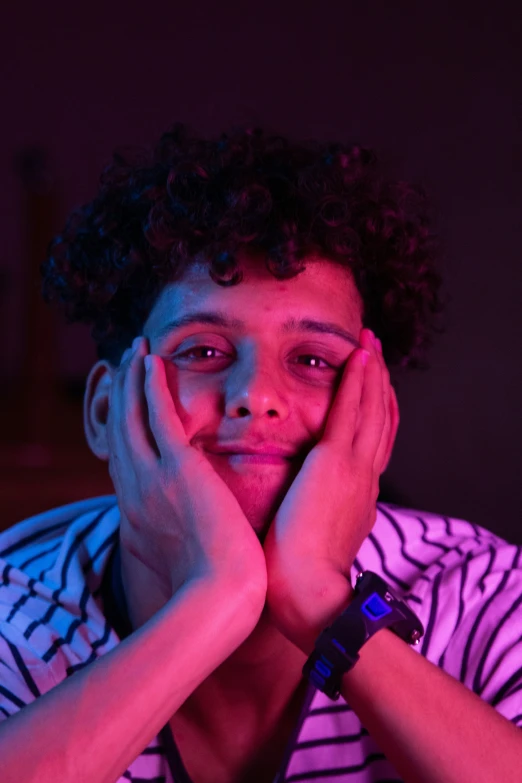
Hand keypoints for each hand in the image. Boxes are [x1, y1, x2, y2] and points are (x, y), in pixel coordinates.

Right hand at [107, 337, 266, 599]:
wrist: (219, 600)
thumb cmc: (216, 591)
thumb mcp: (187, 560)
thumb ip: (189, 536)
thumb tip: (207, 527)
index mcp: (139, 516)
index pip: (124, 461)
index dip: (123, 428)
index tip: (127, 406)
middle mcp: (136, 493)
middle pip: (120, 433)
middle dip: (122, 396)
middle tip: (125, 364)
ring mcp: (151, 480)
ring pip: (132, 417)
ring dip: (132, 380)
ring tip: (135, 350)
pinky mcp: (175, 470)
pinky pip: (156, 416)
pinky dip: (149, 386)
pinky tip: (149, 360)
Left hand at [263, 328, 390, 652]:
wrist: (309, 596)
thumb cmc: (300, 578)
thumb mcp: (317, 541)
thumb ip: (317, 518)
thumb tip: (303, 512)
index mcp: (360, 496)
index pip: (374, 444)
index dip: (375, 413)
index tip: (371, 389)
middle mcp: (366, 478)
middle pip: (380, 420)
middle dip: (379, 384)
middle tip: (375, 353)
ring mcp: (356, 469)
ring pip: (371, 409)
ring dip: (372, 373)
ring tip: (370, 343)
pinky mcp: (336, 463)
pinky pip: (352, 410)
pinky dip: (359, 381)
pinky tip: (359, 355)